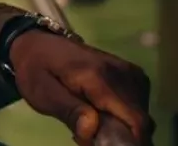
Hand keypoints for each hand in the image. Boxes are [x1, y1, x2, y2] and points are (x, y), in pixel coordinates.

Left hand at [10, 30, 154, 144]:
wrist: (37, 43)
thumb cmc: (36, 70)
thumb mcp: (42, 93)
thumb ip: (68, 111)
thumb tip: (91, 130)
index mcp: (98, 77)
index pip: (134, 118)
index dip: (128, 140)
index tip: (106, 144)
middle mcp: (120, 71)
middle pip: (139, 119)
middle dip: (120, 135)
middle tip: (88, 133)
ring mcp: (128, 70)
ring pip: (141, 113)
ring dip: (122, 125)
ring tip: (92, 121)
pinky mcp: (130, 71)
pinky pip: (138, 102)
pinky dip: (124, 114)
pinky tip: (104, 112)